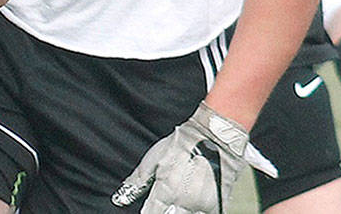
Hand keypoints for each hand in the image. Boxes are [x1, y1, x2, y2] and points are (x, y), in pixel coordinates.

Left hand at [112, 102, 276, 213]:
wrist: (216, 135)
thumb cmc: (185, 142)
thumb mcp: (155, 157)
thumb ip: (138, 180)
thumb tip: (120, 197)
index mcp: (166, 192)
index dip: (149, 211)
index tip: (150, 208)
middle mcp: (184, 202)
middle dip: (166, 211)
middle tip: (168, 200)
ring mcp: (203, 205)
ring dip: (181, 210)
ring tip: (181, 198)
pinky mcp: (219, 203)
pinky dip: (200, 211)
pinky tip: (196, 201)